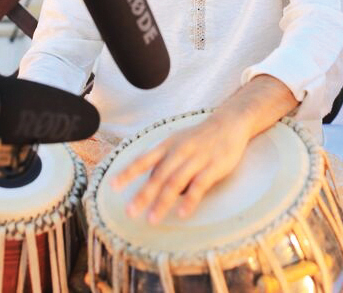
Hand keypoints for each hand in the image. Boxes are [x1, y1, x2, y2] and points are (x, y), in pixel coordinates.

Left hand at [111, 110, 250, 223]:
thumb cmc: (199, 137)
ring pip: (176, 182)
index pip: (143, 160)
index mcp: (167, 145)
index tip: (113, 187)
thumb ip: (162, 159)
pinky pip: (199, 185)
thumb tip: (147, 181)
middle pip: (158, 176)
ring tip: (152, 219)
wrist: (229, 123)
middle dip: (143, 195)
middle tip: (130, 212)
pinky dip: (190, 200)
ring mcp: (196, 159)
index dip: (127, 173)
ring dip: (162, 202)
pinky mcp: (214, 166)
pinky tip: (182, 214)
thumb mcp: (176, 141)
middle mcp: (179, 151)